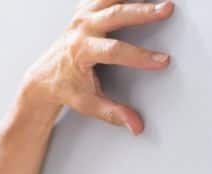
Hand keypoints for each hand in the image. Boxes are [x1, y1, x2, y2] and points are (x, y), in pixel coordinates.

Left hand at [21, 0, 174, 134]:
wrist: (44, 76)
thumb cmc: (65, 87)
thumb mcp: (87, 103)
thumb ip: (112, 113)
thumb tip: (135, 125)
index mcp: (81, 51)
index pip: (114, 51)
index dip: (139, 56)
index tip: (161, 60)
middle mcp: (81, 29)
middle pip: (114, 15)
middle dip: (142, 12)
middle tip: (167, 9)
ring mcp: (82, 16)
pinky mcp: (85, 9)